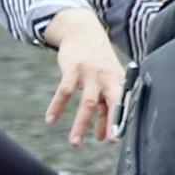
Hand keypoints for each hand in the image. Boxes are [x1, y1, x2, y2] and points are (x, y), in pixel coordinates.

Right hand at [44, 10, 128, 144]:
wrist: (83, 32)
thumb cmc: (98, 63)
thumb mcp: (106, 81)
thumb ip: (106, 107)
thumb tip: (104, 136)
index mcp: (119, 81)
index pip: (123, 104)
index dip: (121, 121)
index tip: (116, 140)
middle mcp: (108, 76)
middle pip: (112, 101)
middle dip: (112, 122)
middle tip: (109, 142)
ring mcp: (91, 72)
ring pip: (88, 102)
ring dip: (81, 124)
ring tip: (75, 143)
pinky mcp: (73, 68)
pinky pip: (64, 91)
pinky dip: (57, 107)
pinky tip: (50, 120)